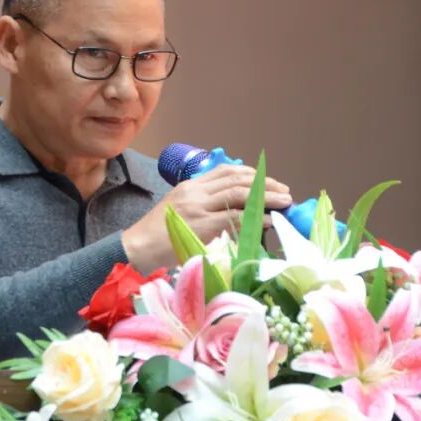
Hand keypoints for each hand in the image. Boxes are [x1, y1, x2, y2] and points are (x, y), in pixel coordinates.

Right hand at [121, 165, 291, 271]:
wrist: (136, 248)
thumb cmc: (156, 236)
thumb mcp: (178, 210)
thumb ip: (201, 206)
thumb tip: (232, 211)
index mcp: (190, 186)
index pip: (225, 171)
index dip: (251, 175)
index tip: (268, 181)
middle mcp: (195, 191)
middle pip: (237, 180)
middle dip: (265, 184)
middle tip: (284, 191)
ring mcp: (198, 207)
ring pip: (239, 194)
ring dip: (266, 197)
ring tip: (284, 202)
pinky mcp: (202, 225)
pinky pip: (236, 217)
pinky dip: (257, 217)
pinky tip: (270, 220)